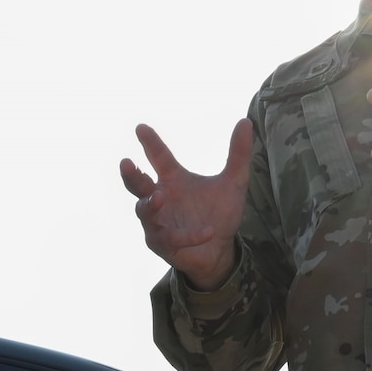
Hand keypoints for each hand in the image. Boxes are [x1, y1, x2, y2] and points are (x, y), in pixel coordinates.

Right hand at [120, 120, 253, 290]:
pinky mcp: (162, 243)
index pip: (158, 157)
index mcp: (173, 179)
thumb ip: (238, 154)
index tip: (141, 128)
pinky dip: (189, 235)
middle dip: (130, 174)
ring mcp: (157, 222)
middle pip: (137, 184)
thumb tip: (245, 121)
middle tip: (126, 162)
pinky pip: (171, 238)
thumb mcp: (234, 183)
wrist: (221, 248)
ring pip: (145, 212)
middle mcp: (160, 198)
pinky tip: (207, 231)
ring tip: (158, 197)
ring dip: (149, 205)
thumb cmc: (220, 213)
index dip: (150, 142)